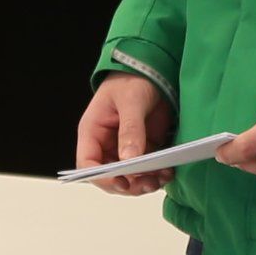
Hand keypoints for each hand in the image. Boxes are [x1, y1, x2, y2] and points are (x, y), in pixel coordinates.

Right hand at [73, 73, 177, 194]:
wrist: (152, 70)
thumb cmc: (131, 80)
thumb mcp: (130, 102)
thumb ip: (130, 130)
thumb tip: (129, 159)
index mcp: (92, 132)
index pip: (87, 164)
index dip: (101, 178)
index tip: (121, 183)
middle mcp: (106, 145)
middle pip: (110, 176)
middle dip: (128, 184)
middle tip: (147, 183)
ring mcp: (125, 148)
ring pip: (130, 177)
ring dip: (144, 182)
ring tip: (161, 178)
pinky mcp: (144, 148)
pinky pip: (147, 169)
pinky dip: (157, 174)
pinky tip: (168, 172)